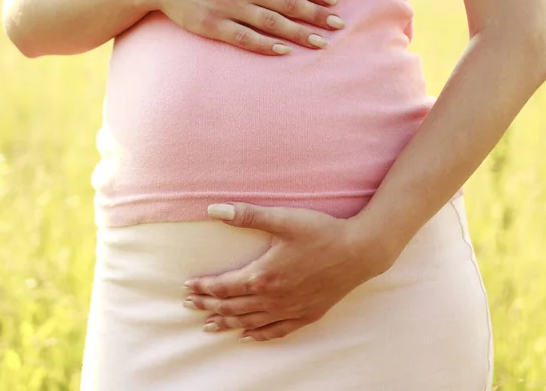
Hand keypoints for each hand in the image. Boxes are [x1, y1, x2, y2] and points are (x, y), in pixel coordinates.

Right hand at [116, 0, 344, 54]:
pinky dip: (264, 45)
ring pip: (271, 23)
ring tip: (321, 43)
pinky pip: (244, 38)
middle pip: (287, 4)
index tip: (333, 1)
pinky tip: (284, 52)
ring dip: (298, 34)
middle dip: (316, 15)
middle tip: (339, 25)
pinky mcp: (213, 26)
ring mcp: (228, 7)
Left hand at [182, 202, 392, 342]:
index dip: (203, 287)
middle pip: (232, 306)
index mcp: (263, 275)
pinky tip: (248, 336)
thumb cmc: (320, 232)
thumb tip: (213, 209)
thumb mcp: (282, 219)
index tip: (187, 288)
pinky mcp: (306, 314)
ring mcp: (290, 309)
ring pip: (250, 322)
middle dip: (208, 306)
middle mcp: (273, 298)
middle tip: (189, 307)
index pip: (224, 286)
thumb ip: (247, 215)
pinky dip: (259, 335)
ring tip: (209, 326)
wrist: (358, 251)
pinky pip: (277, 331)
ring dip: (227, 323)